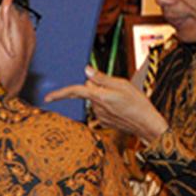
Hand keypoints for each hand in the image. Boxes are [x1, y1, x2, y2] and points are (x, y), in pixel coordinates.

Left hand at [46, 66, 167, 140]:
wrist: (147, 125)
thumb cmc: (138, 104)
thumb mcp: (123, 84)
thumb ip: (103, 78)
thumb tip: (87, 71)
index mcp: (100, 96)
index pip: (75, 91)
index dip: (60, 93)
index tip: (47, 97)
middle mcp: (97, 108)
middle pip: (89, 91)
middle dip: (97, 86)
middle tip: (115, 87)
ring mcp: (100, 116)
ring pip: (95, 100)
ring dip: (103, 96)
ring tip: (122, 98)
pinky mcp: (104, 122)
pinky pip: (101, 109)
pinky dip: (107, 105)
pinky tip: (120, 107)